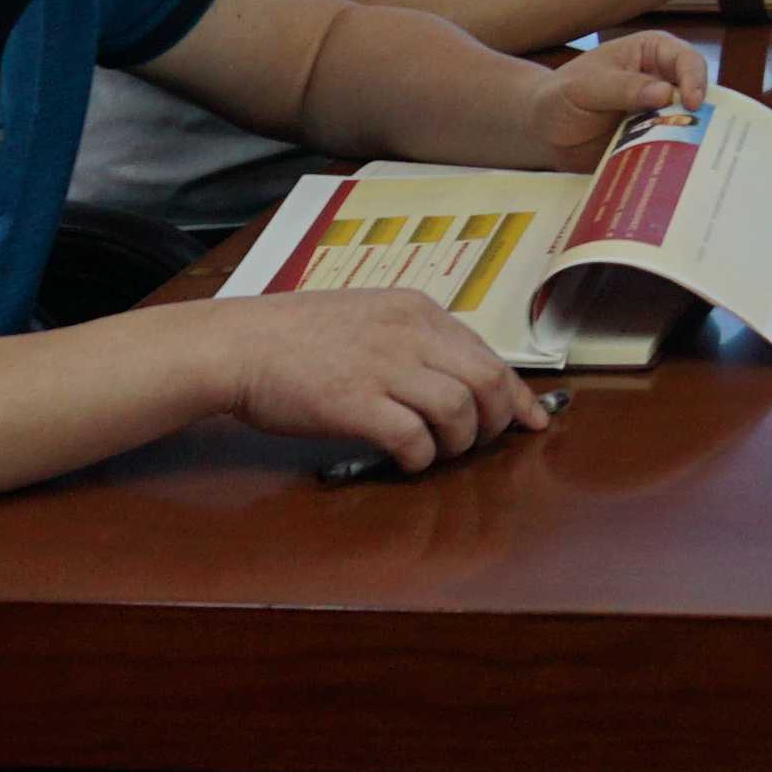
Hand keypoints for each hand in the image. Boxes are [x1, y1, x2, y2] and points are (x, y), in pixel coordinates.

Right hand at [218, 288, 545, 474]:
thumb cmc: (296, 336)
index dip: (516, 393)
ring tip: (435, 452)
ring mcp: (383, 366)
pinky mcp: (355, 403)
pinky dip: (420, 457)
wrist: (239, 345)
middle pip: (486, 381)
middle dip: (495, 421)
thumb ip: (413, 339)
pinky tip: (405, 460)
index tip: (532, 419)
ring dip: (456, 442)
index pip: (489, 353)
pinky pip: (413, 437)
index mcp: (416, 310)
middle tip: (479, 444)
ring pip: (458, 410)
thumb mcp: (368, 317)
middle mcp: (409, 333)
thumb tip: (457, 376)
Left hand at [533, 31, 714, 155]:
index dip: (694, 79)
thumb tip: (666, 93)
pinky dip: (675, 159)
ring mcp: (660, 114)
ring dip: (691, 140)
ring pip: (690, 125)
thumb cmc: (561, 96)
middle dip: (702, 114)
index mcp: (652, 52)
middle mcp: (663, 81)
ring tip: (695, 158)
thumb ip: (623, 87)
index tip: (691, 103)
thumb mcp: (586, 87)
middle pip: (697, 94)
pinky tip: (677, 171)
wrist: (543, 132)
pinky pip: (672, 150)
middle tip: (703, 135)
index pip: (686, 59)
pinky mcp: (654, 142)